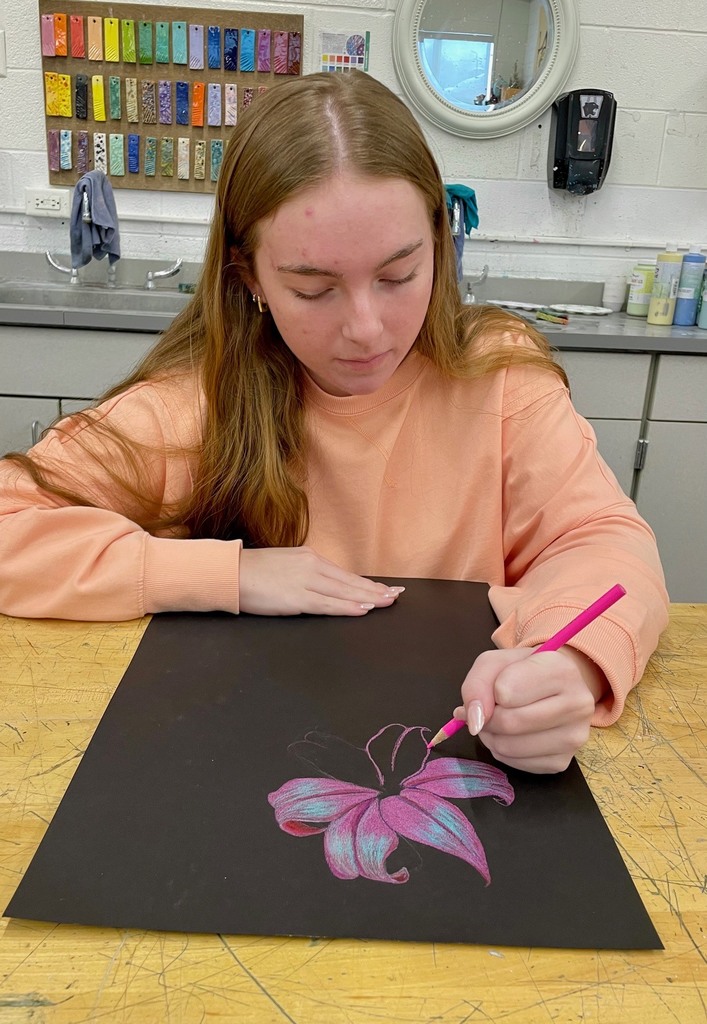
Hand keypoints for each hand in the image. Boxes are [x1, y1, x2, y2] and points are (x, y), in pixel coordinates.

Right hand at [239, 546, 403, 615]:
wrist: (231, 572)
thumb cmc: (253, 571)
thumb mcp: (286, 565)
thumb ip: (306, 574)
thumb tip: (324, 586)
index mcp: (309, 557)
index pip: (345, 574)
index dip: (367, 583)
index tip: (386, 588)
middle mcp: (311, 566)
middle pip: (350, 582)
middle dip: (375, 591)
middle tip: (396, 596)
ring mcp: (305, 581)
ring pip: (344, 592)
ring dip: (368, 599)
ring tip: (386, 603)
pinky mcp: (297, 597)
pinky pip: (328, 604)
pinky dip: (347, 607)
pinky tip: (361, 610)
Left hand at [455, 647, 607, 773]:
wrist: (553, 687)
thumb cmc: (522, 671)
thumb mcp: (494, 664)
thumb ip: (476, 685)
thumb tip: (474, 722)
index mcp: (561, 670)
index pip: (506, 691)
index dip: (492, 690)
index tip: (499, 686)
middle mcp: (577, 704)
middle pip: (509, 723)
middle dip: (488, 718)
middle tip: (489, 710)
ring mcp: (574, 737)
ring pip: (509, 747)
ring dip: (492, 736)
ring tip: (499, 721)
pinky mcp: (564, 762)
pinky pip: (516, 764)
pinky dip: (503, 751)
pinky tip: (513, 735)